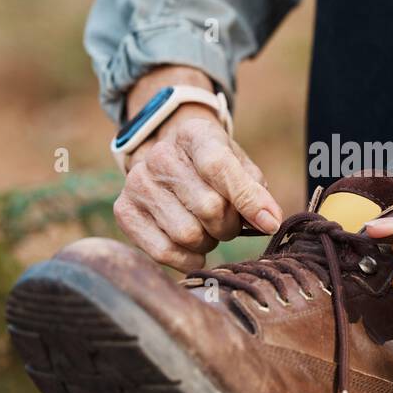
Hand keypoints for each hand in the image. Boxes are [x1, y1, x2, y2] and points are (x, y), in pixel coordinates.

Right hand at [113, 66, 281, 270]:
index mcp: (194, 134)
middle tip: (226, 222)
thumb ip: (255, 191)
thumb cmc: (213, 169)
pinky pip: (163, 251)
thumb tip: (269, 221)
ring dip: (208, 242)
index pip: (219, 167)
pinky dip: (187, 259)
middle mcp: (159, 155)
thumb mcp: (239, 166)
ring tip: (206, 229)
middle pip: (208, 208)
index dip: (248, 199)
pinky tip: (193, 249)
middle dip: (228, 225)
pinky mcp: (124, 211)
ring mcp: (137, 183)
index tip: (269, 222)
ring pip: (188, 234)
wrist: (168, 164)